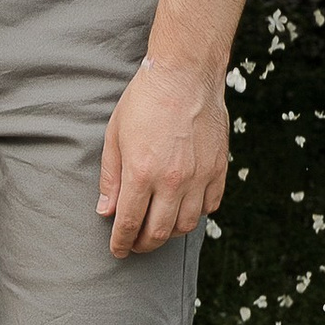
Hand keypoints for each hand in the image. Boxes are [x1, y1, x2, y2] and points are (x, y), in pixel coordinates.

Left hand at [96, 53, 226, 257]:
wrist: (185, 74)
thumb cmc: (144, 100)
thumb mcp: (115, 136)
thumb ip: (110, 178)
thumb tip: (106, 211)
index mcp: (142, 172)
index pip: (129, 222)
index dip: (121, 242)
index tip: (117, 251)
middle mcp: (172, 180)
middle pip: (159, 231)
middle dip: (144, 245)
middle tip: (135, 245)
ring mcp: (200, 176)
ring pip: (187, 224)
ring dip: (170, 233)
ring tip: (159, 228)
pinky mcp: (218, 168)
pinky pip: (210, 205)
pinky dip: (197, 213)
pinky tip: (184, 208)